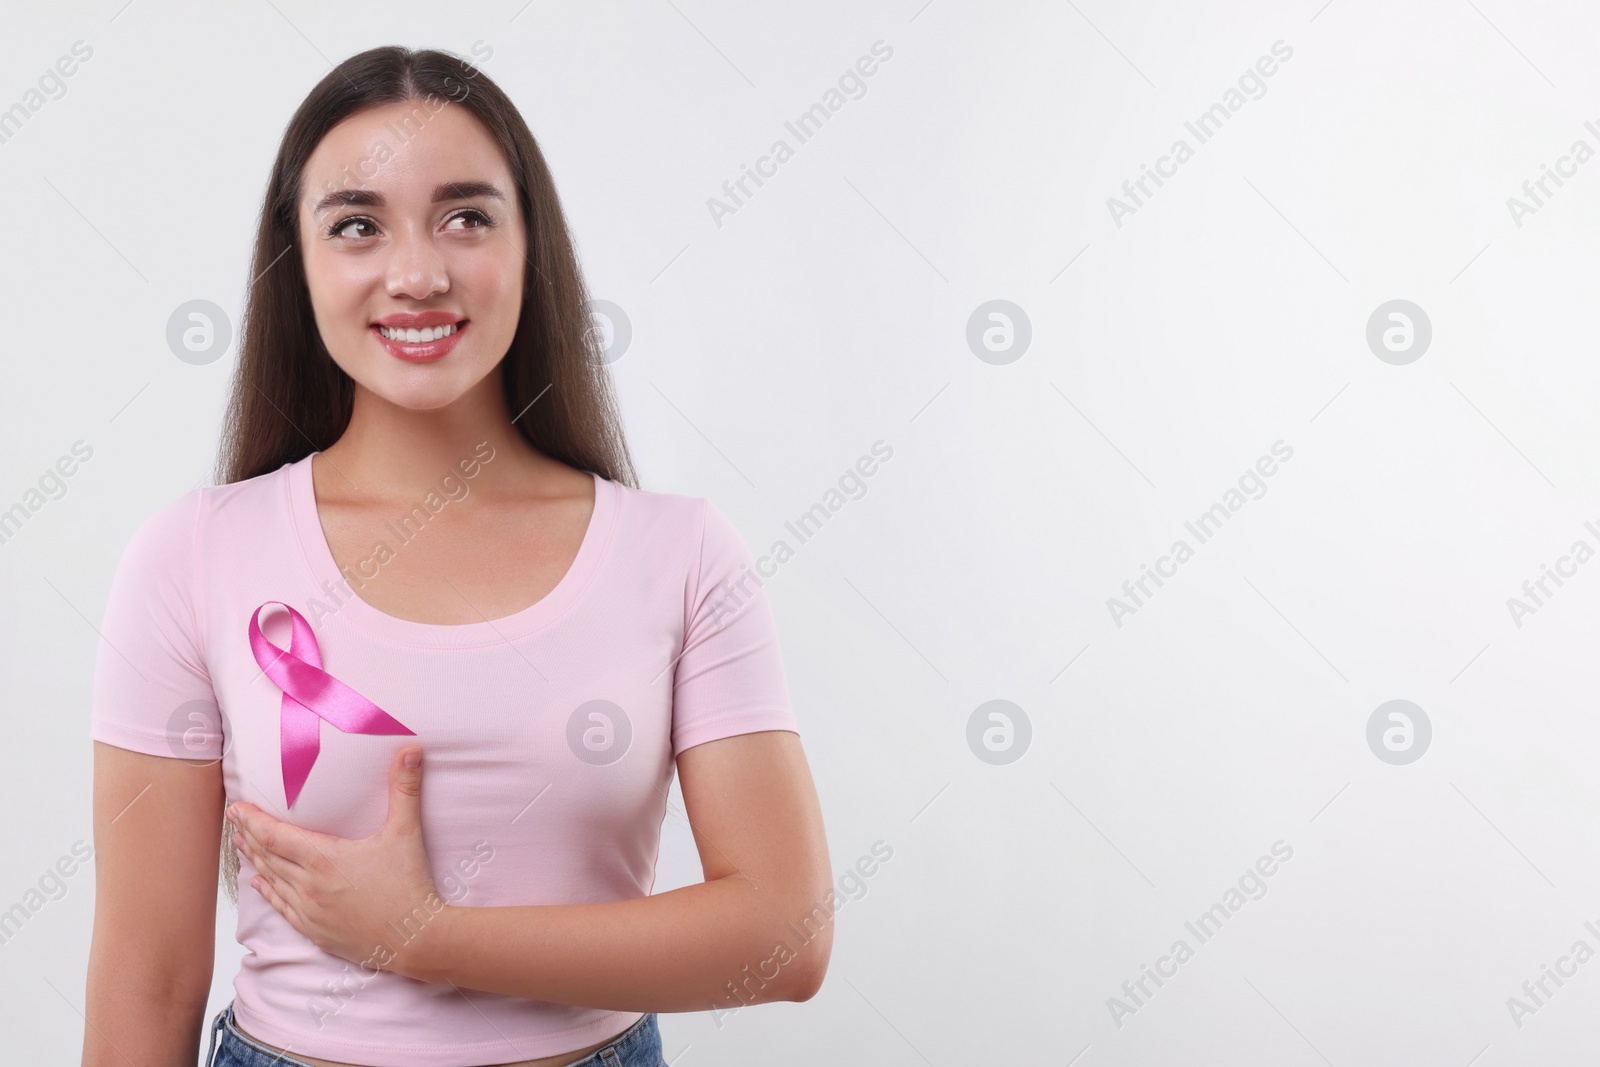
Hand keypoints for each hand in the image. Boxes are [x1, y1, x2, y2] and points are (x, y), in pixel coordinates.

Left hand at [228, 745, 446, 979]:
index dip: (252, 821)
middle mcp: (309, 886)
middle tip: (235, 821)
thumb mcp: (406, 833)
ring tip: (242, 845)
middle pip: (268, 857)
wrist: (416, 939)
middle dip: (249, 836)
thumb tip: (411, 751)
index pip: (275, 836)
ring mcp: (310, 911)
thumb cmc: (410, 886)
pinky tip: (260, 884)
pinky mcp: (316, 931)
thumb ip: (404, 790)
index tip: (236, 808)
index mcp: (324, 859)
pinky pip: (282, 908)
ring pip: (272, 881)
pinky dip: (268, 892)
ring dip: (255, 861)